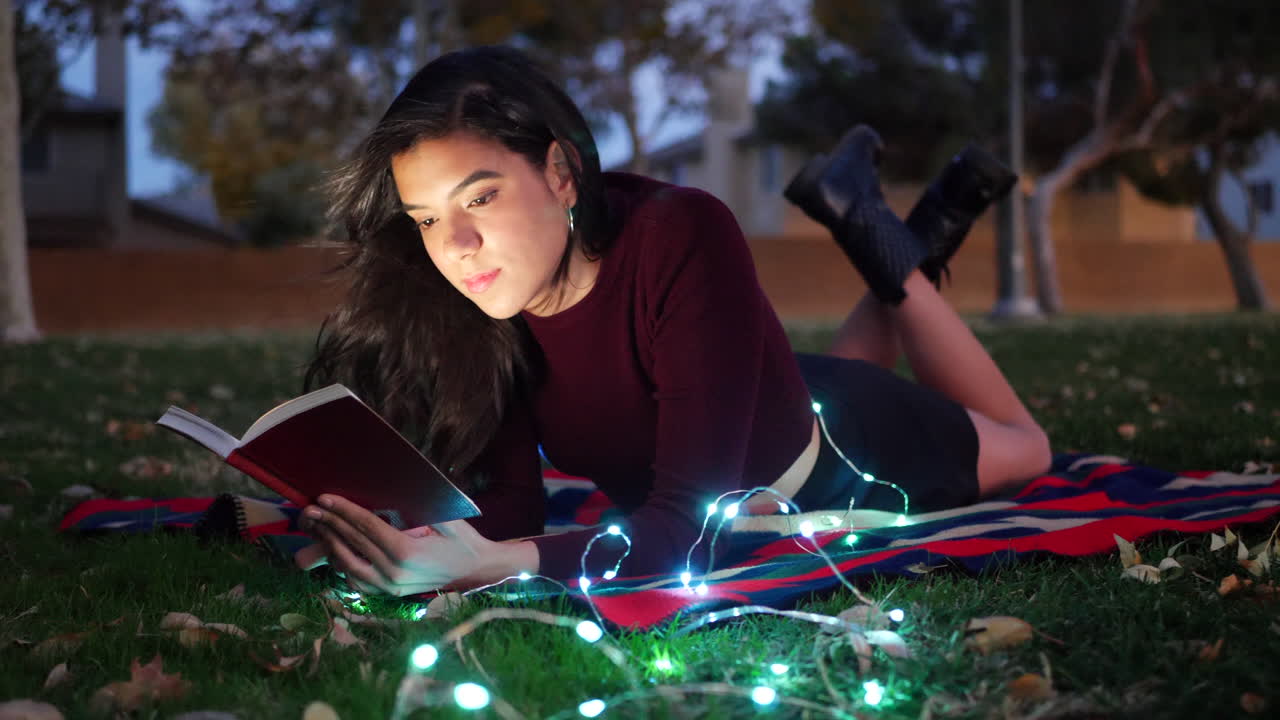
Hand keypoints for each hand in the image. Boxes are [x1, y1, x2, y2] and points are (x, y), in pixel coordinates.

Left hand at [295, 494, 531, 595]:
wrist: (475, 569)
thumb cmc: (462, 539)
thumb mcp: (445, 517)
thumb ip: (418, 506)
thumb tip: (392, 488)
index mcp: (407, 552)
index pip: (367, 527)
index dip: (344, 510)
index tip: (326, 497)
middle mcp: (394, 573)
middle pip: (353, 544)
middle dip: (329, 523)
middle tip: (310, 508)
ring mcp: (390, 587)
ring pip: (347, 565)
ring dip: (329, 544)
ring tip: (316, 526)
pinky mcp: (388, 593)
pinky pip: (355, 581)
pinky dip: (340, 565)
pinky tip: (331, 549)